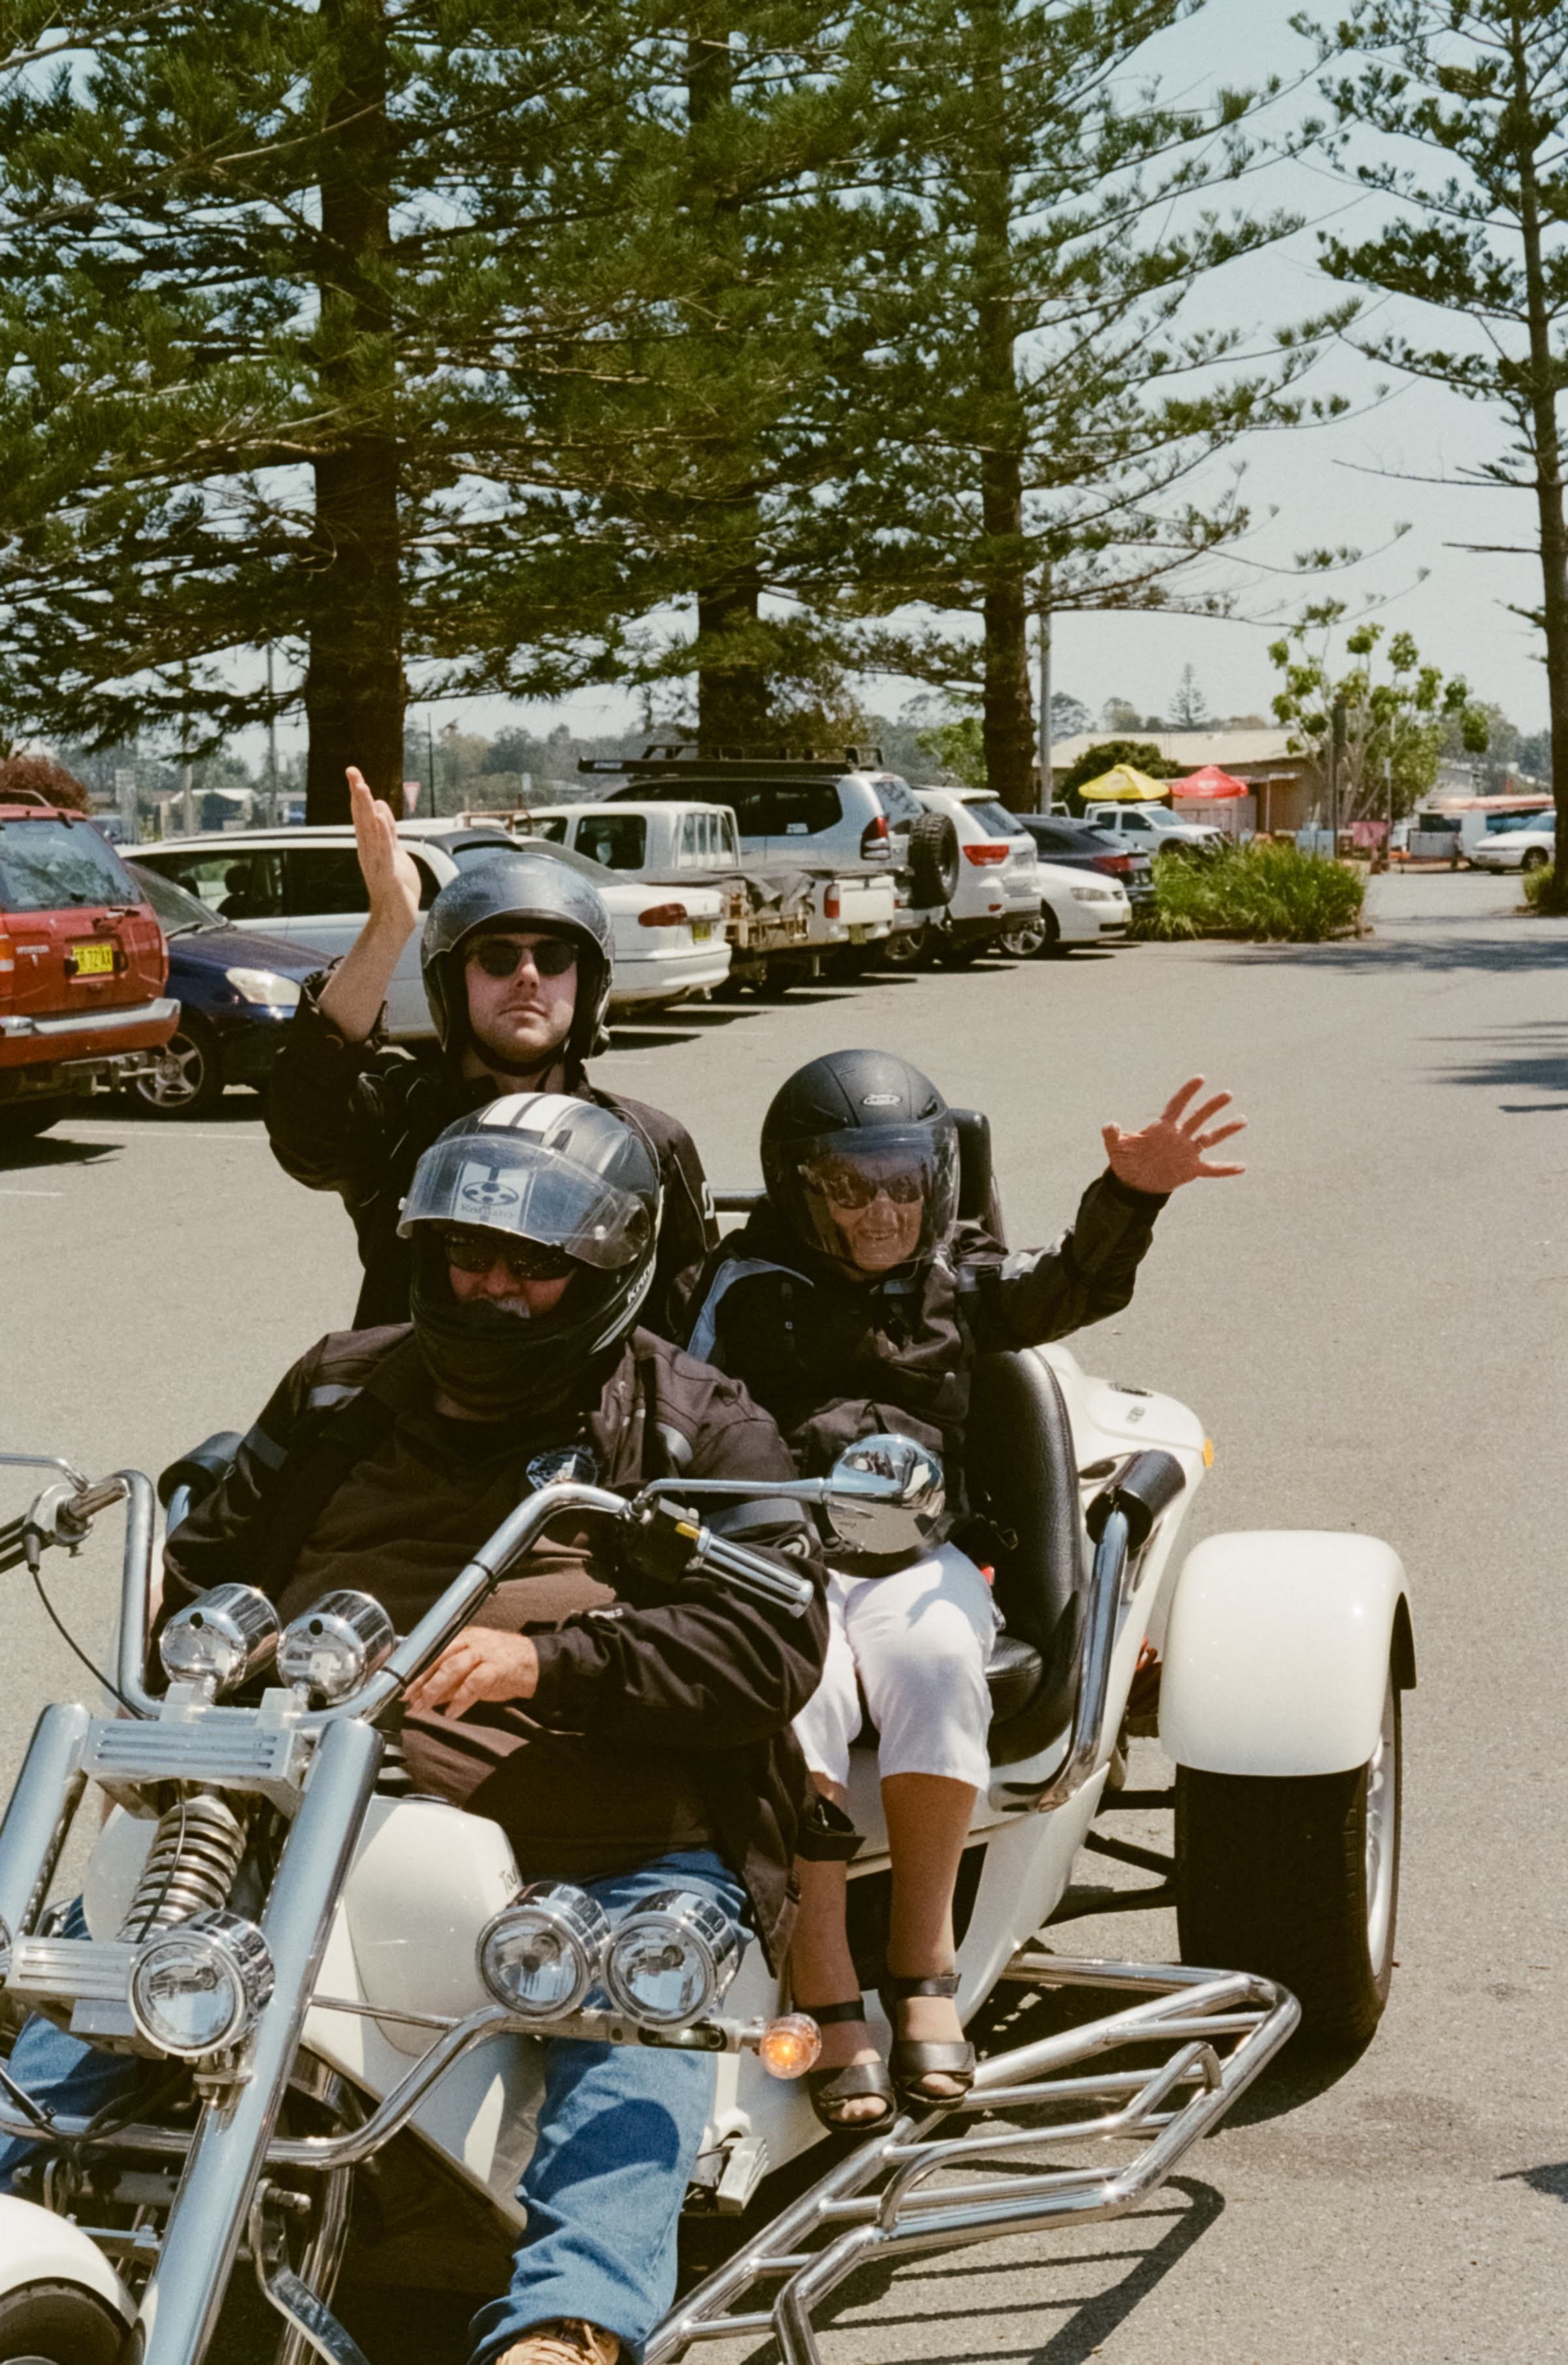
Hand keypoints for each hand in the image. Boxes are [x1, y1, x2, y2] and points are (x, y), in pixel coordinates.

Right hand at [346, 766, 421, 938]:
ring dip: (367, 810)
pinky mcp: (387, 874)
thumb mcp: (394, 850)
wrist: (397, 916)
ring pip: (371, 831)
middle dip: (358, 794)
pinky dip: (382, 835)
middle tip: (352, 772)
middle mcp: (369, 850)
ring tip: (364, 789)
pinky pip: (384, 851)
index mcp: (370, 844)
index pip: (363, 813)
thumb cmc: (396, 885)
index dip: (358, 793)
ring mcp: (376, 861)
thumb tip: (380, 805)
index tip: (352, 771)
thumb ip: (388, 829)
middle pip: (362, 818)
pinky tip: (380, 820)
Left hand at [403, 1626, 538, 1719]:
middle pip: (437, 1657)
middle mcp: (469, 1641)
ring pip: (452, 1667)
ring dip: (435, 1689)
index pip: (430, 1651)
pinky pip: (474, 1684)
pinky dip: (460, 1699)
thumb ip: (448, 1681)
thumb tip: (422, 1696)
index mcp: (460, 1637)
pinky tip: (451, 1712)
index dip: (413, 1669)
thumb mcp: (470, 1669)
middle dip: (419, 1679)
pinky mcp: (497, 1668)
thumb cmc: (499, 1664)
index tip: (399, 1686)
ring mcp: (483, 1653)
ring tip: (424, 1706)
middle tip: (407, 1698)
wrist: (533, 1662)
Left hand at [1102, 1076, 1246, 1193]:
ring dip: (1226, 1130)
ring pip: (1209, 1138)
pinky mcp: (1190, 1170)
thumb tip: (1111, 1125)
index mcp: (1162, 1128)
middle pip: (1198, 1117)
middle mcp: (1178, 1136)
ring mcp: (1186, 1152)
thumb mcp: (1115, 1148)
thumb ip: (1112, 1135)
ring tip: (1243, 1120)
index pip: (1177, 1105)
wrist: (1133, 1183)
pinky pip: (1211, 1169)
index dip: (1187, 1092)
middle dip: (1212, 1106)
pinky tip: (1242, 1167)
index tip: (1200, 1078)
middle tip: (1227, 1094)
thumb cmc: (1125, 1161)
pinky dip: (1226, 1169)